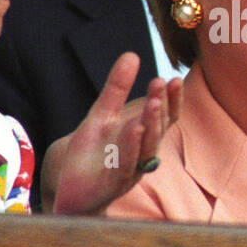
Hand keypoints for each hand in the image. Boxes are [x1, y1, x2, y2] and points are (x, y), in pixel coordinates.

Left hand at [49, 52, 182, 214]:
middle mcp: (142, 155)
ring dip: (151, 125)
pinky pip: (125, 164)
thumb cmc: (93, 154)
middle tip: (161, 83)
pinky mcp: (112, 185)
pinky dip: (131, 147)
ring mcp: (129, 170)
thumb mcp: (101, 115)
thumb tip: (132, 54)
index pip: (165, 118)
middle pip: (157, 129)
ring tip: (153, 103)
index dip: (172, 100)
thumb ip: (116, 88)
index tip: (174, 79)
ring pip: (146, 147)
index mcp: (143, 138)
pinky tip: (133, 129)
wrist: (72, 192)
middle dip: (160, 107)